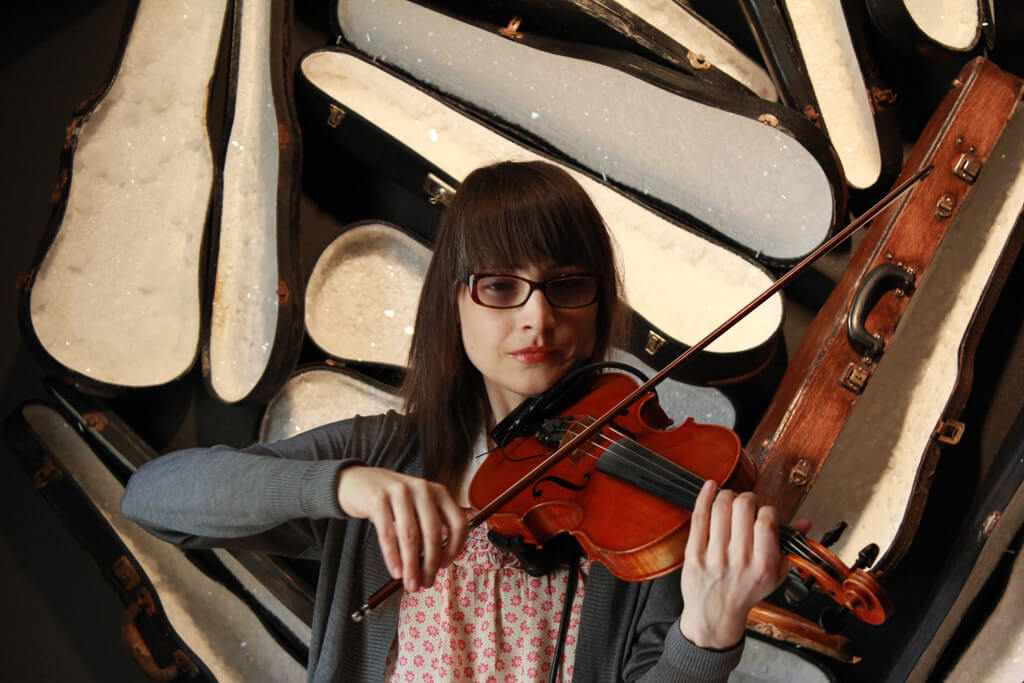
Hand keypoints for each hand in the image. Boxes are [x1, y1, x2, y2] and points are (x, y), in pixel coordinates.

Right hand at [337, 466, 468, 592]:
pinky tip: (395, 572)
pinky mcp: (377, 499)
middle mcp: (422, 489)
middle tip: (426, 584)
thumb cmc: (392, 501)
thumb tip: (434, 566)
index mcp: (439, 492)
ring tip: (411, 584)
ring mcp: (399, 492)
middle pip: (433, 532)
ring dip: (412, 565)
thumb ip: (427, 529)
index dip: (454, 548)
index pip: (458, 523)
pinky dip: (392, 557)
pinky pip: (387, 534)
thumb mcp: (417, 507)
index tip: (444, 566)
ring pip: (410, 535)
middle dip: (431, 563)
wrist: (357, 482)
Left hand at [678, 480, 805, 648]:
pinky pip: (698, 517)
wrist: (715, 616)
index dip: (766, 510)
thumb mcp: (775, 576)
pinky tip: (710, 487)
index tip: (764, 513)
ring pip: (720, 508)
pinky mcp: (693, 554)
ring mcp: (714, 557)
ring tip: (729, 499)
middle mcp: (739, 560)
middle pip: (742, 508)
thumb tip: (805, 522)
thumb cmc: (746, 593)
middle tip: (746, 503)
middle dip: (746, 498)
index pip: (767, 522)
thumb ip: (789, 547)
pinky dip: (704, 496)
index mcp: (763, 566)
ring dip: (726, 495)